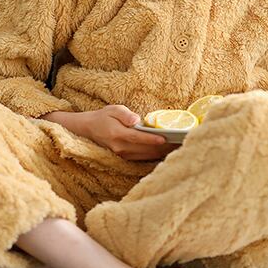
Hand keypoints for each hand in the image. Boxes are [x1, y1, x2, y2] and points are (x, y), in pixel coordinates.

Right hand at [47, 105, 175, 160]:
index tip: (166, 137)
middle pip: (145, 149)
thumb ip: (125, 114)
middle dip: (163, 146)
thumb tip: (136, 120)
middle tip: (179, 142)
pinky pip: (142, 158)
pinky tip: (166, 151)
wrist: (88, 129)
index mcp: (117, 134)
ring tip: (176, 146)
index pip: (139, 138)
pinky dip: (154, 155)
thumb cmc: (103, 117)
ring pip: (146, 155)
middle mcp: (120, 147)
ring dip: (161, 152)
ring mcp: (122, 154)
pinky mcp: (124, 157)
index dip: (153, 139)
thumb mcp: (113, 109)